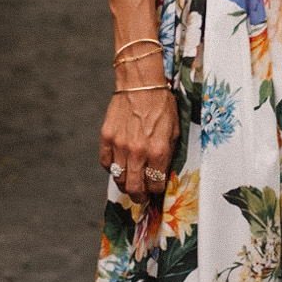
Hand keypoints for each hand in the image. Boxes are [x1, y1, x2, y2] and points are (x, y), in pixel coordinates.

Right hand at [99, 84, 178, 201]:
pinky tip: (119, 166)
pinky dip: (112, 169)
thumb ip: (168, 154)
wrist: (141, 84)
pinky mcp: (106, 138)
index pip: (156, 184)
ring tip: (130, 184)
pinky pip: (106, 164)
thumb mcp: (174, 130)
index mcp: (158, 150)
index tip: (156, 190)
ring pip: (119, 179)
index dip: (156, 191)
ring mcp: (120, 145)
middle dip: (139, 197)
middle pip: (135, 188)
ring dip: (125, 185)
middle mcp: (138, 151)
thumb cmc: (162, 105)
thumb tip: (163, 173)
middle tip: (141, 197)